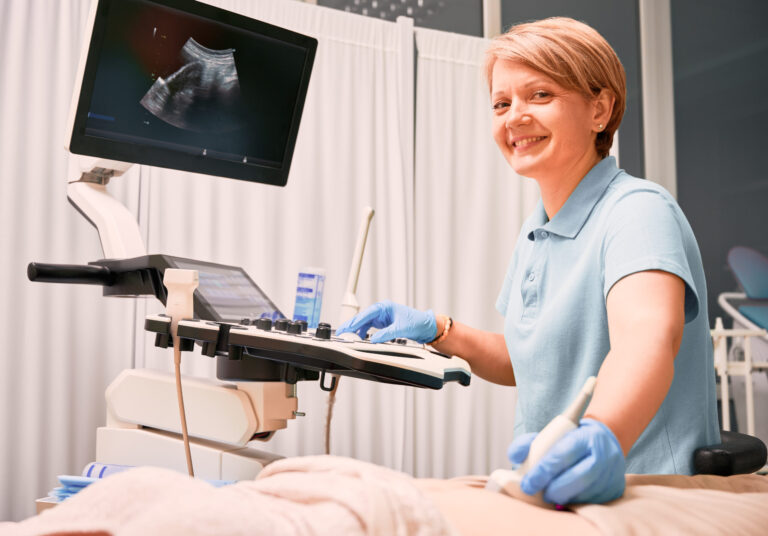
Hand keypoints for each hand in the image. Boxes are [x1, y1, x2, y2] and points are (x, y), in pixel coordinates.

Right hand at [335, 300, 436, 342]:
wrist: (424, 326)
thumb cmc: (416, 322)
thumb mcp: (400, 328)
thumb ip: (386, 334)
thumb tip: (373, 339)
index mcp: (385, 307)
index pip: (367, 313)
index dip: (357, 320)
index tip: (348, 327)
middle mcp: (382, 311)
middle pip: (363, 317)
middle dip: (352, 324)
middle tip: (341, 332)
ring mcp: (382, 317)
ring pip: (365, 322)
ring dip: (356, 329)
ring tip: (347, 336)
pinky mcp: (383, 324)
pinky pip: (369, 328)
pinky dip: (363, 332)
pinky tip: (359, 337)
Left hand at [506, 418, 625, 504]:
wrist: (603, 440)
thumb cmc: (570, 439)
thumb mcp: (551, 433)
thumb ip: (529, 442)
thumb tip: (514, 457)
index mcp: (585, 437)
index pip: (562, 455)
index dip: (543, 471)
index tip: (529, 482)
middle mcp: (603, 455)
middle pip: (576, 478)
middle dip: (553, 489)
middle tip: (538, 492)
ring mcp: (611, 474)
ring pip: (584, 493)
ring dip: (563, 497)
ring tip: (551, 493)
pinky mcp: (615, 490)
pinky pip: (592, 502)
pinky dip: (575, 501)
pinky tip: (567, 495)